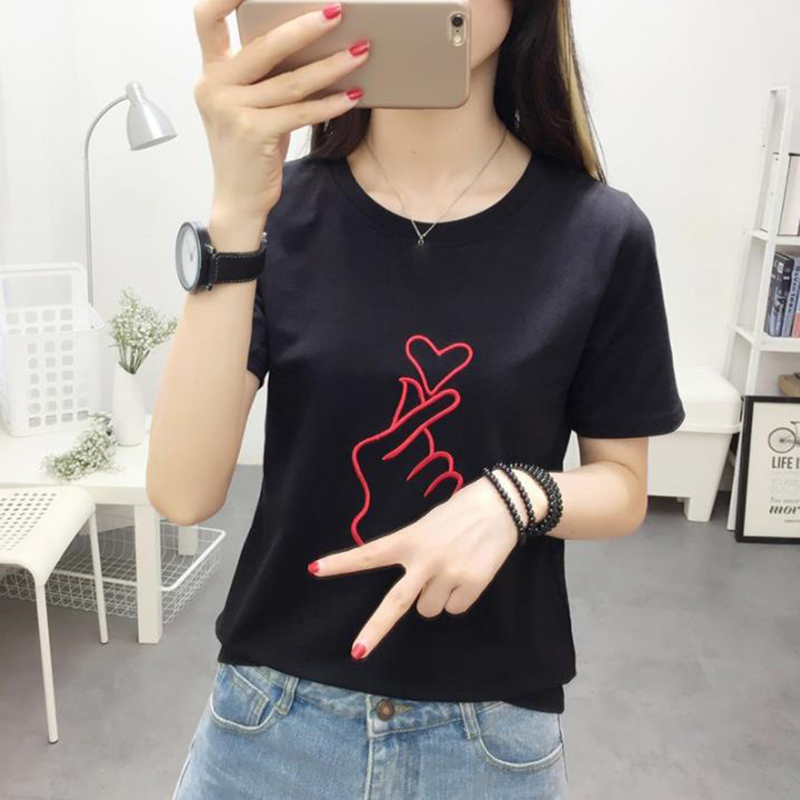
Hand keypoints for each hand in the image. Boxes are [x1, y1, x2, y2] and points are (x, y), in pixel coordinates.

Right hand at [192, 0, 368, 218]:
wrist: (238, 199)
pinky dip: (330, 104)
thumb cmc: (250, 148)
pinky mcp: (252, 134)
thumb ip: (262, 76)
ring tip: (361, 52)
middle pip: (264, 45)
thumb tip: (306, 40)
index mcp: (210, 73)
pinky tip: (353, 96)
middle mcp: (215, 87)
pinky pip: (300, 112)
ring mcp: (231, 111)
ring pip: (291, 81)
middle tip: (338, 11)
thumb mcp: (248, 105)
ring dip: (331, 65)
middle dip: (305, 26)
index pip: (207, 18)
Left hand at [308, 469, 546, 659]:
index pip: (370, 553)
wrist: (503, 505)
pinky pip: (455, 608)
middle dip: (375, 630)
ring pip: (430, 609)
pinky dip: (459, 597)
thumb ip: (414, 552)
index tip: (314, 569)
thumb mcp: (428, 525)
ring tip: (452, 568)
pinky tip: (468, 573)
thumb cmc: (459, 513)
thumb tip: (414, 593)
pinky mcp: (472, 584)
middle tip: (357, 652)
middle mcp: (426, 559)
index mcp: (410, 539)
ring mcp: (449, 573)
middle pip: (396, 603)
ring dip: (436, 597)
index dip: (341, 562)